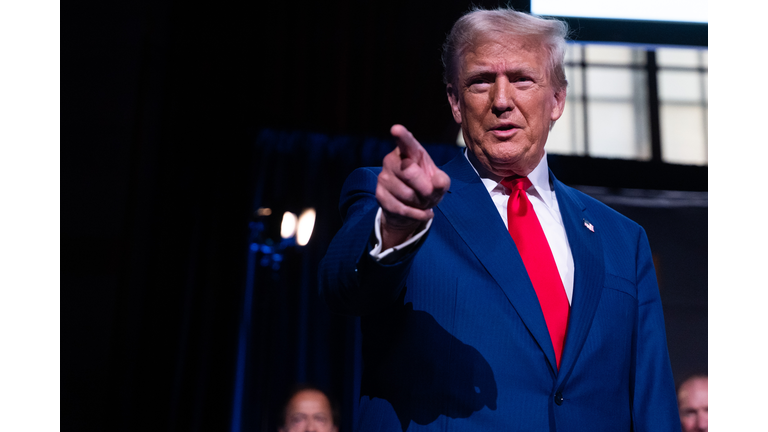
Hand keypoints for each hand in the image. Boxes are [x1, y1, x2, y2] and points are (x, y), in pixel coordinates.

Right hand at [376, 125, 450, 249]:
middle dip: (425, 189)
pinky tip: (422, 212)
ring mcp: (383, 177)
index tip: (396, 129)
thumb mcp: (440, 183)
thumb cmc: (427, 187)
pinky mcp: (379, 195)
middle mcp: (392, 160)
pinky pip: (401, 208)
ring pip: (407, 194)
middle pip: (410, 173)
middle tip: (429, 193)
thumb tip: (438, 183)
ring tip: (421, 201)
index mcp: (409, 151)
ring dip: (420, 203)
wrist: (412, 207)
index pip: (406, 142)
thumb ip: (442, 182)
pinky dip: (417, 214)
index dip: (401, 135)